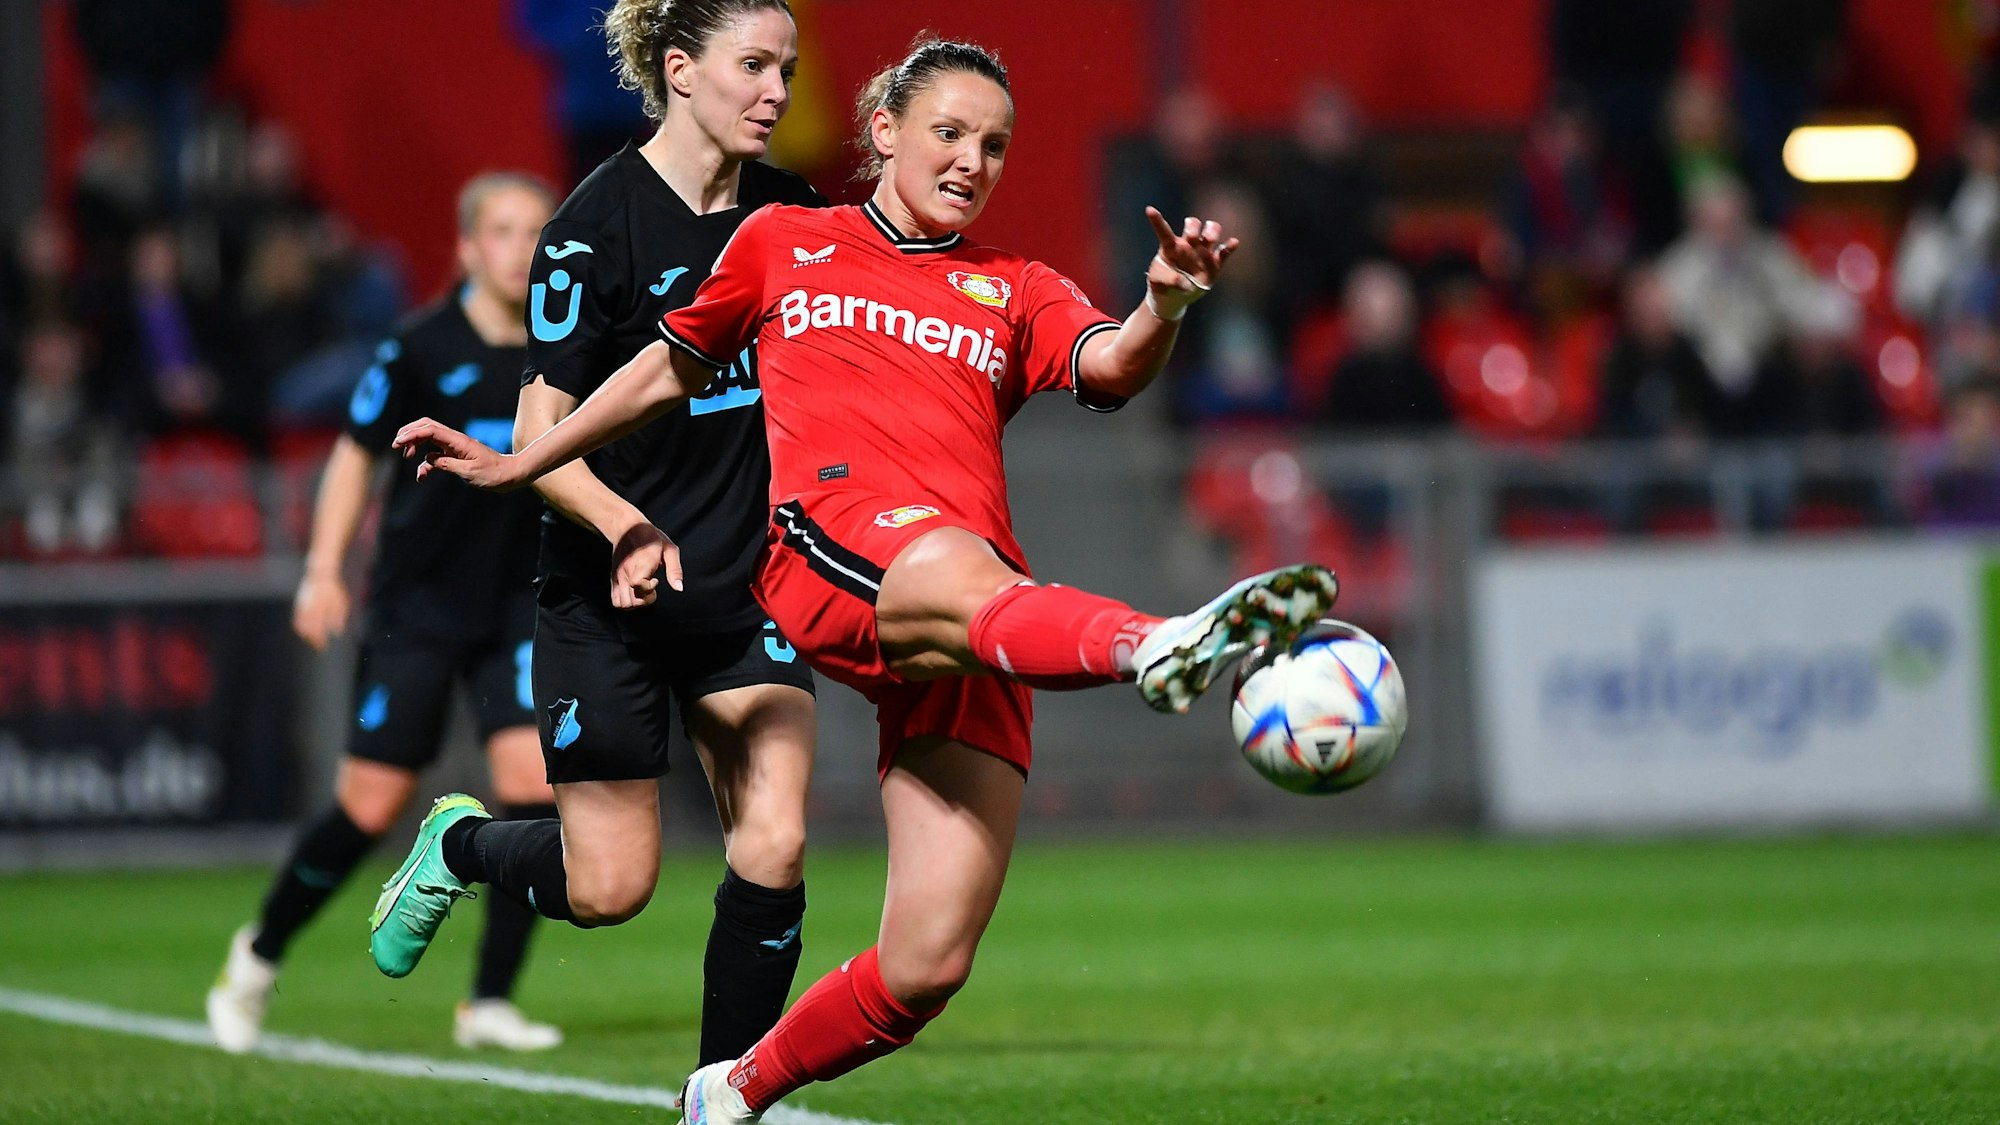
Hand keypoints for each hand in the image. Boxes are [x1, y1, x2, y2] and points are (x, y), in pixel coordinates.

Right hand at [292, 571, 349, 650]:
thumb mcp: (341, 602)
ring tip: (312, 641)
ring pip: (300, 625)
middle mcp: (309, 608)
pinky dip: (300, 628)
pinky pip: (297, 619)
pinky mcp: (300, 604)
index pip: (318, 628)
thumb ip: (338, 616)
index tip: (324, 646)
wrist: (320, 574)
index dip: (320, 639)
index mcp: (320, 608)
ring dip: (306, 635)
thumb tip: (337, 631)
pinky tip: (306, 633)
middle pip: (308, 629)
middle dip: (313, 640)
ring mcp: (303, 606)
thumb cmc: (333, 589)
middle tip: (319, 647)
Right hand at [391, 418, 524, 490]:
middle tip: (397, 445)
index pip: (430, 430)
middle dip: (409, 433)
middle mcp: (454, 440)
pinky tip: (422, 475)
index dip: (412, 434)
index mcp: (458, 441)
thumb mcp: (469, 472)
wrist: (509, 475)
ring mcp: (454, 446)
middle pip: (426, 426)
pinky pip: (435, 455)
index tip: (398, 444)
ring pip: (428, 438)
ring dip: (414, 445)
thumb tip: (430, 460)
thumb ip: (447, 465)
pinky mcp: (454, 455)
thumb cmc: (493, 474)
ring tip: (406, 456)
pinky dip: (425, 462)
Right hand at [610, 521, 682, 607]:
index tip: (655, 579)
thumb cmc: (652, 538)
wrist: (627, 528)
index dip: (649, 588)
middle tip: (651, 587)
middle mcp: (627, 572)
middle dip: (646, 600)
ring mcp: (618, 577)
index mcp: (641, 563)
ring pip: (624, 605)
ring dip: (636, 603)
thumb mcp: (669, 549)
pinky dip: (626, 603)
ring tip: (643, 591)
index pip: (638, 583)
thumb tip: (679, 589)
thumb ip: (675, 570)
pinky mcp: (613, 580)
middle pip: (632, 601)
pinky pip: (616, 602)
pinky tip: (636, 592)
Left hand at [1143, 206, 1239, 319]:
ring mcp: (1202, 253)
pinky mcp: (1214, 264)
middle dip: (1194, 227)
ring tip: (1210, 239)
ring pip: (1211, 231)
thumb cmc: (1163, 284)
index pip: (1164, 231)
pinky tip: (1233, 242)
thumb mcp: (1160, 283)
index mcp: (1171, 247)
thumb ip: (1170, 280)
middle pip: (1194, 224)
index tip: (1149, 210)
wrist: (1175, 296)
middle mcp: (1188, 245)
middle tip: (1193, 237)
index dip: (1157, 220)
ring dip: (1212, 231)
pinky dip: (1229, 247)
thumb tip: (1185, 283)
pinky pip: (1224, 252)